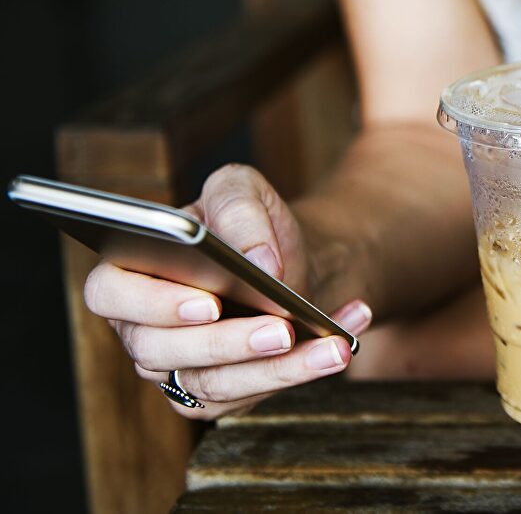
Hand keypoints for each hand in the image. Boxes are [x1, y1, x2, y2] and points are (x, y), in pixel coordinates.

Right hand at [82, 164, 371, 418]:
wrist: (291, 260)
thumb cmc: (250, 225)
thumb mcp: (243, 191)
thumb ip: (240, 209)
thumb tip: (258, 260)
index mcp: (128, 272)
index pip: (111, 294)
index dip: (153, 303)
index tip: (209, 302)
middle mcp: (142, 329)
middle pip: (163, 351)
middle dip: (228, 343)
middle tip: (282, 329)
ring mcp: (176, 369)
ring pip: (215, 385)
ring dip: (280, 369)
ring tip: (333, 347)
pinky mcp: (217, 396)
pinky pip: (254, 394)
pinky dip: (305, 370)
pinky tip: (343, 342)